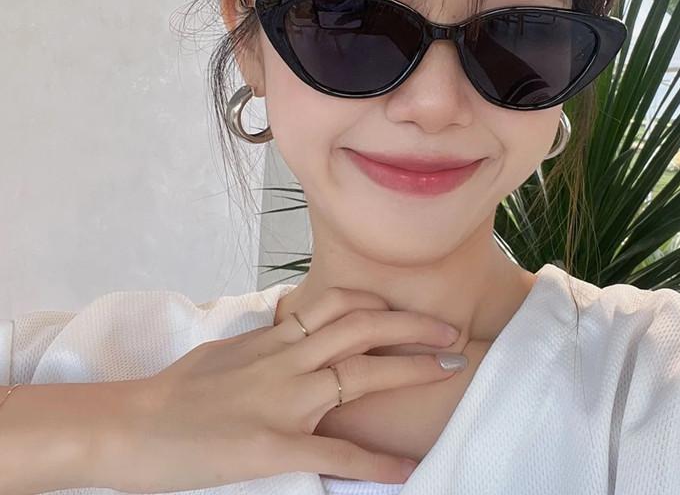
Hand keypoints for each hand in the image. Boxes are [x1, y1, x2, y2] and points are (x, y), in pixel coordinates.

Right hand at [98, 287, 464, 491]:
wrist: (134, 425)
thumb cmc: (177, 388)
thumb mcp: (230, 349)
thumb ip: (270, 341)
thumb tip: (293, 331)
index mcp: (275, 337)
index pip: (339, 304)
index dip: (382, 302)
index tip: (410, 310)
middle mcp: (288, 359)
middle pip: (363, 328)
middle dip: (413, 325)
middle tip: (451, 331)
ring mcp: (285, 400)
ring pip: (361, 372)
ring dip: (411, 368)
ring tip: (449, 366)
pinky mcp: (275, 445)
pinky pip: (337, 452)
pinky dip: (375, 463)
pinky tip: (406, 470)